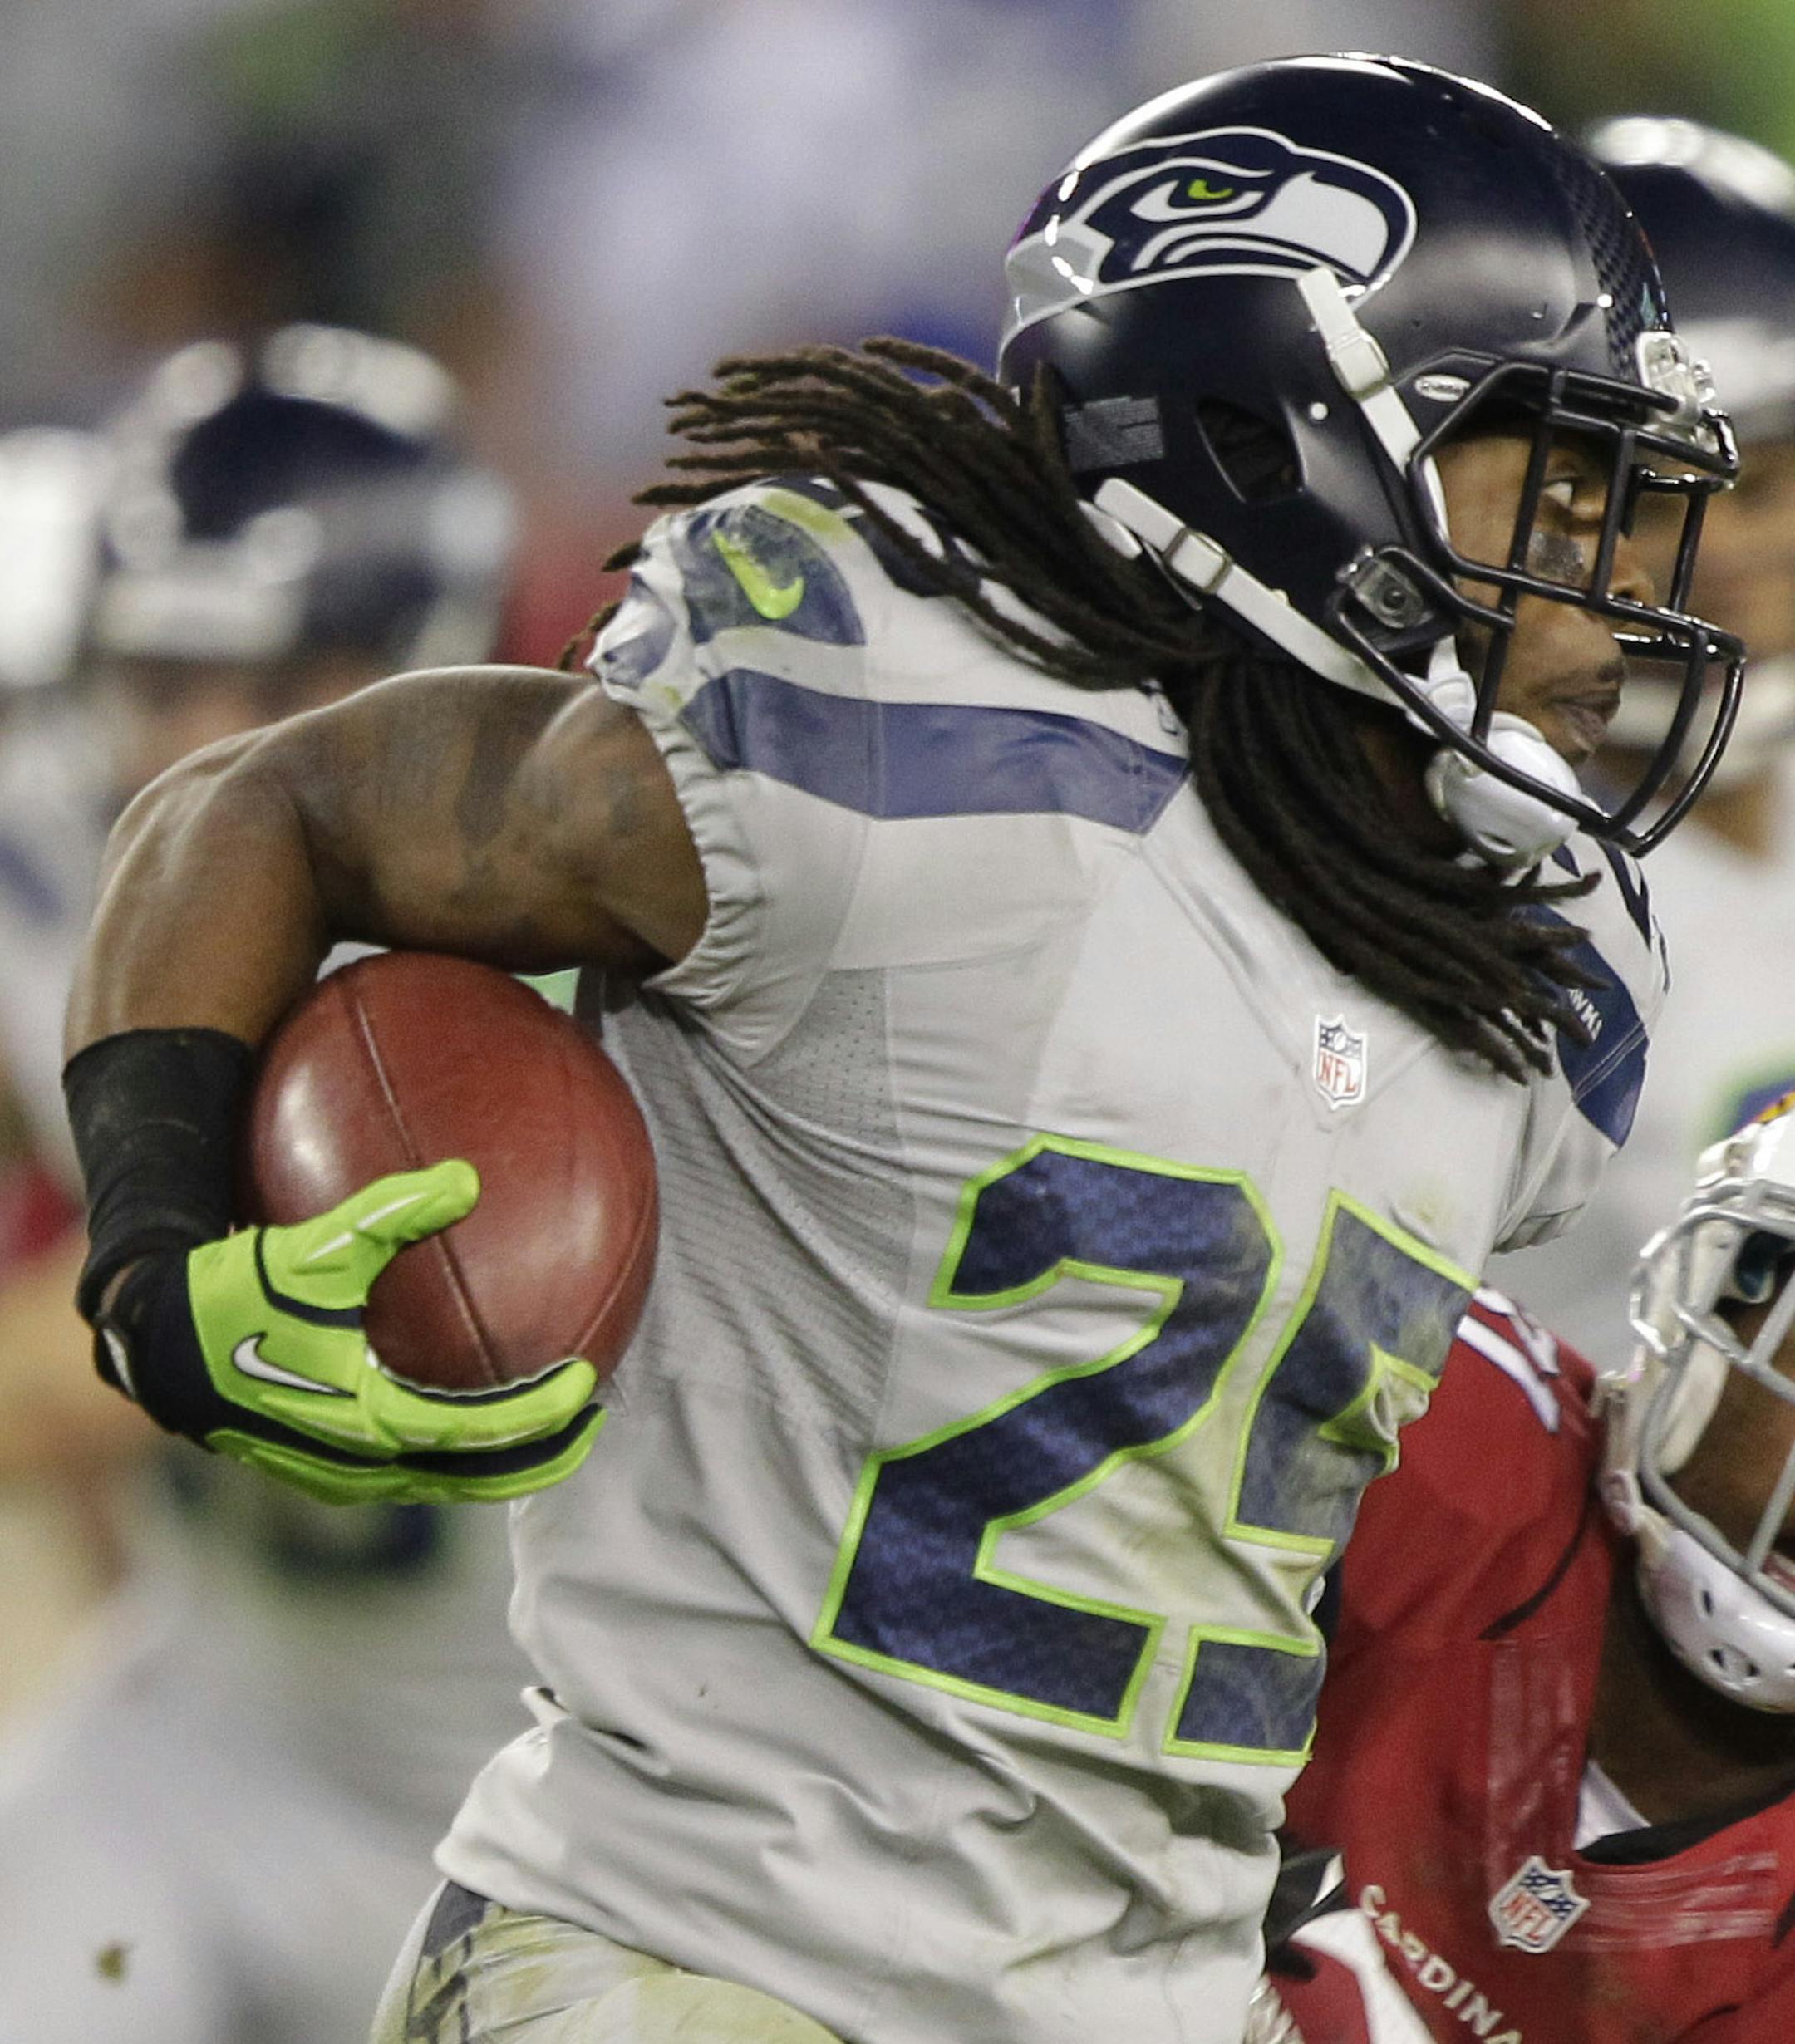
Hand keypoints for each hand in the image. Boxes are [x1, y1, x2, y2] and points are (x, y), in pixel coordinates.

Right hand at [94, 1162, 602, 1503]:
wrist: (154, 1345)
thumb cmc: (232, 1295)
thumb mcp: (315, 1248)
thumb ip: (392, 1211)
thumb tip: (468, 1178)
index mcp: (366, 1421)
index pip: (478, 1433)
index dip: (539, 1414)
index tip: (587, 1384)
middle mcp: (358, 1463)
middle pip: (476, 1480)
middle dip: (541, 1456)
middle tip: (594, 1421)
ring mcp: (340, 1474)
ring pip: (444, 1483)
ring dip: (501, 1461)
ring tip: (551, 1424)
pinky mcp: (323, 1468)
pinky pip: (412, 1472)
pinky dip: (457, 1454)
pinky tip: (476, 1414)